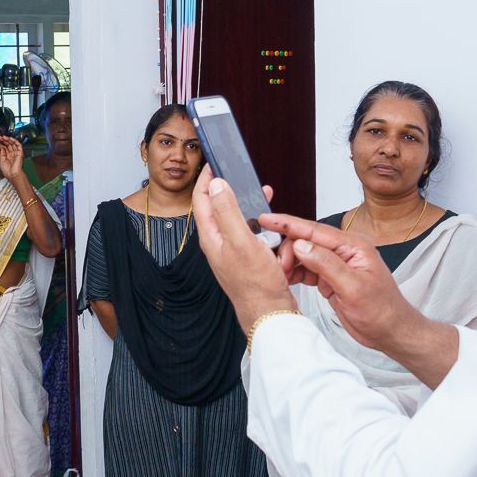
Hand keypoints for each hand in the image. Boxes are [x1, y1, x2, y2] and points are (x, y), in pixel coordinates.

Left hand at [0, 136, 26, 181]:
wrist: (12, 175)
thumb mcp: (2, 161)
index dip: (0, 144)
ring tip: (3, 137)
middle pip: (8, 145)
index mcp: (8, 157)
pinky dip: (15, 141)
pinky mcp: (20, 153)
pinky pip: (19, 145)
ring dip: (8, 139)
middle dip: (4, 140)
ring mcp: (16, 153)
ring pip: (13, 144)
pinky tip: (10, 138)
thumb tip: (1, 147)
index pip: (4, 148)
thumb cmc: (8, 171)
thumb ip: (2, 153)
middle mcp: (12, 154)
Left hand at [191, 167, 296, 333]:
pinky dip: (264, 227)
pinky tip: (275, 229)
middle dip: (231, 190)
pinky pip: (254, 235)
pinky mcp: (248, 258)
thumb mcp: (241, 241)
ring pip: (239, 220)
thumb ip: (227, 211)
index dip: (205, 179)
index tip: (212, 162)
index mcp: (212, 238)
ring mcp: (233, 251)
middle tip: (240, 176)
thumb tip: (216, 185)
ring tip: (264, 200)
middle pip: (219, 208)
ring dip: (252, 210)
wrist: (270, 314)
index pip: (202, 201)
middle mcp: (219, 244)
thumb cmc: (256, 285)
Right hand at [259, 213, 425, 354]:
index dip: (288, 224)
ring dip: (289, 263)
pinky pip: (307, 270)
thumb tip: (301, 245)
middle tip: (278, 269)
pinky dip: (295, 274)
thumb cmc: (381, 310)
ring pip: (304, 255)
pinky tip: (286, 280)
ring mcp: (337, 264)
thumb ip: (326, 264)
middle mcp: (344, 251)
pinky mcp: (331, 278)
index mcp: (353, 245)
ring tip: (280, 275)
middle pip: (306, 240)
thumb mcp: (353, 288)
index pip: (315, 230)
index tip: (266, 219)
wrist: (390, 331)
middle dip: (288, 251)